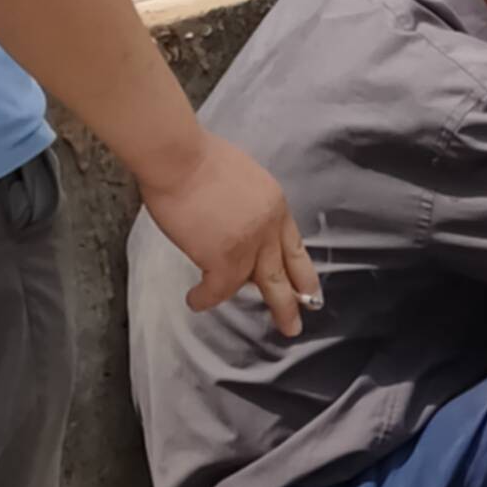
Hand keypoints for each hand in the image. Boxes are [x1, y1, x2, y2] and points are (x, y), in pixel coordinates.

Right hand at [145, 128, 320, 340]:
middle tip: (300, 321)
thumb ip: (245, 203)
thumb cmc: (195, 157)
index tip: (308, 286)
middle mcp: (269, 227)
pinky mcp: (224, 259)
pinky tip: (196, 301)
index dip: (301, 268)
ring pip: (268, 286)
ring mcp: (250, 245)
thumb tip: (233, 217)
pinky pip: (218, 290)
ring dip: (276, 309)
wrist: (179, 156)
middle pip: (287, 270)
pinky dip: (204, 298)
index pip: (292, 244)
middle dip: (296, 299)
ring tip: (281, 329)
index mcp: (274, 204)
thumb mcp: (240, 176)